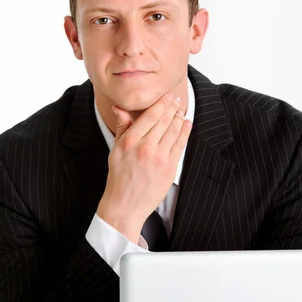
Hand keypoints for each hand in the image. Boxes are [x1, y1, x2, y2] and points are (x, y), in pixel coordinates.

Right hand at [97, 92, 191, 242]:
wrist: (125, 204)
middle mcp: (145, 147)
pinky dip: (185, 132)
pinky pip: (180, 145)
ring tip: (181, 109)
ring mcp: (158, 158)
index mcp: (130, 141)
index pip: (150, 116)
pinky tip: (187, 123)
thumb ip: (122, 127)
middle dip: (172, 107)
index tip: (167, 96)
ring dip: (179, 117)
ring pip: (173, 131)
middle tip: (177, 98)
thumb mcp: (115, 150)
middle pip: (163, 121)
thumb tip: (120, 108)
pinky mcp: (169, 168)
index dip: (161, 104)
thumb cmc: (119, 177)